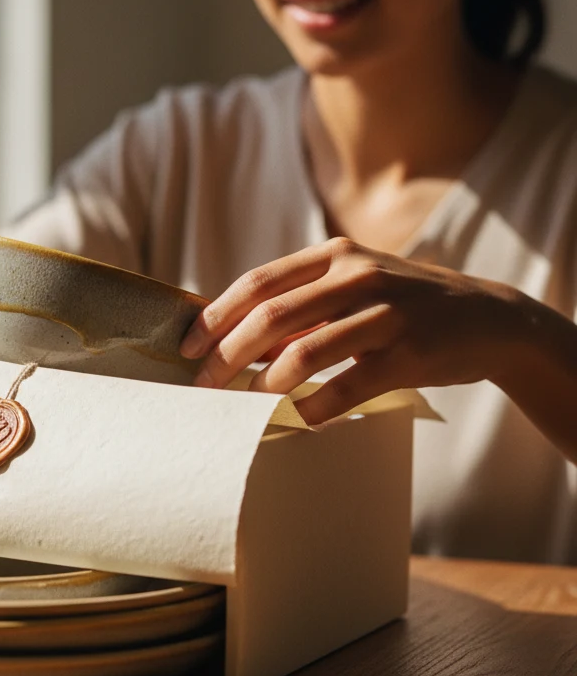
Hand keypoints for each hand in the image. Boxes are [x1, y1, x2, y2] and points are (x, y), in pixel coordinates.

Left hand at [179, 237, 521, 424]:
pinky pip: (347, 385)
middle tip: (204, 384)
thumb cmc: (402, 306)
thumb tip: (233, 339)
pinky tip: (300, 419)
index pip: (258, 282)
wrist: (489, 317)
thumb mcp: (353, 286)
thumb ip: (301, 304)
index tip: (187, 348)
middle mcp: (357, 276)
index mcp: (334, 256)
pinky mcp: (410, 352)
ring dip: (265, 384)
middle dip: (227, 355)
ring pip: (305, 351)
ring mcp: (386, 313)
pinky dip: (315, 407)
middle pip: (271, 316)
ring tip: (246, 403)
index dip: (216, 316)